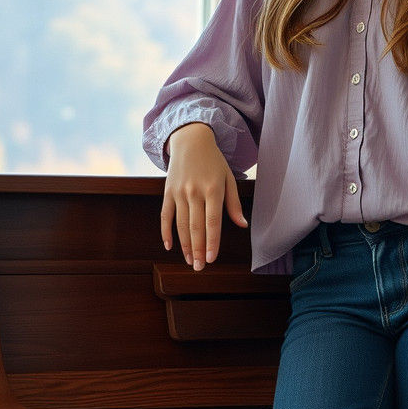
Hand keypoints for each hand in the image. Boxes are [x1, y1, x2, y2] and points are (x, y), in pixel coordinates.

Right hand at [161, 123, 247, 269]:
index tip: (211, 259)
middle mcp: (194, 192)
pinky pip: (165, 215)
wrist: (190, 140)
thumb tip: (242, 225)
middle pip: (196, 227)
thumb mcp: (228, 178)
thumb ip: (233, 203)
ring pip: (181, 224)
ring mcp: (179, 192)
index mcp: (213, 189)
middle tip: (198, 268)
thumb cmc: (214, 162)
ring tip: (189, 261)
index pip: (213, 222)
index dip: (212, 242)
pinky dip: (166, 232)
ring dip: (184, 245)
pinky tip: (170, 246)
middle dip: (197, 250)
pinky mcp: (167, 192)